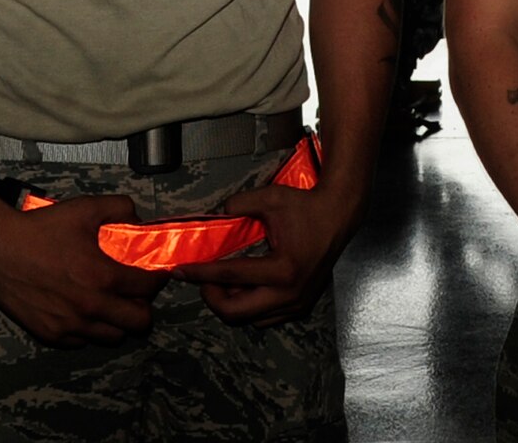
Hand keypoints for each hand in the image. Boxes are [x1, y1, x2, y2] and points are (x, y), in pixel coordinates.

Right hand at [0, 194, 167, 347]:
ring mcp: (69, 325)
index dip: (158, 279)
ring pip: (113, 336)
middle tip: (136, 293)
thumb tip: (138, 218)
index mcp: (104, 277)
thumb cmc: (41, 229)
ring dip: (118, 321)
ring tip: (112, 303)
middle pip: (139, 322)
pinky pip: (82, 341)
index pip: (148, 288)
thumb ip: (120, 208)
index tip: (155, 274)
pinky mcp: (49, 333)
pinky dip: (89, 329)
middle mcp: (90, 307)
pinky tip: (84, 311)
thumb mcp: (86, 208)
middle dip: (144, 306)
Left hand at [171, 181, 356, 325]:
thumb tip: (216, 214)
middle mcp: (290, 293)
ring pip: (249, 319)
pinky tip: (246, 286)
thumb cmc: (307, 206)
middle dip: (212, 297)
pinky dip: (250, 306)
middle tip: (204, 279)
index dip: (198, 273)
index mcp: (282, 269)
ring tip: (225, 281)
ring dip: (231, 302)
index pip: (228, 275)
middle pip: (235, 312)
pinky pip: (266, 317)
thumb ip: (238, 205)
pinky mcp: (302, 304)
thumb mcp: (270, 198)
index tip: (179, 271)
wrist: (339, 214)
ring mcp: (298, 302)